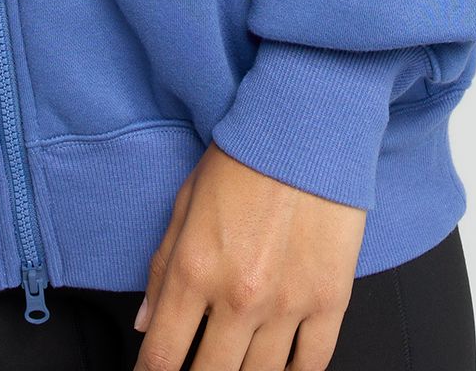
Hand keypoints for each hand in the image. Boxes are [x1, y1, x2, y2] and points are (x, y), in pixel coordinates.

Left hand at [133, 142, 365, 370]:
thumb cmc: (244, 157)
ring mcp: (287, 304)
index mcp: (194, 270)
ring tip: (235, 363)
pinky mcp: (329, 301)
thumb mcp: (185, 203)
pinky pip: (310, 365)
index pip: (162, 356)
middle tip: (196, 367)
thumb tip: (146, 322)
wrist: (307, 129)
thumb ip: (162, 267)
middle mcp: (238, 297)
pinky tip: (279, 369)